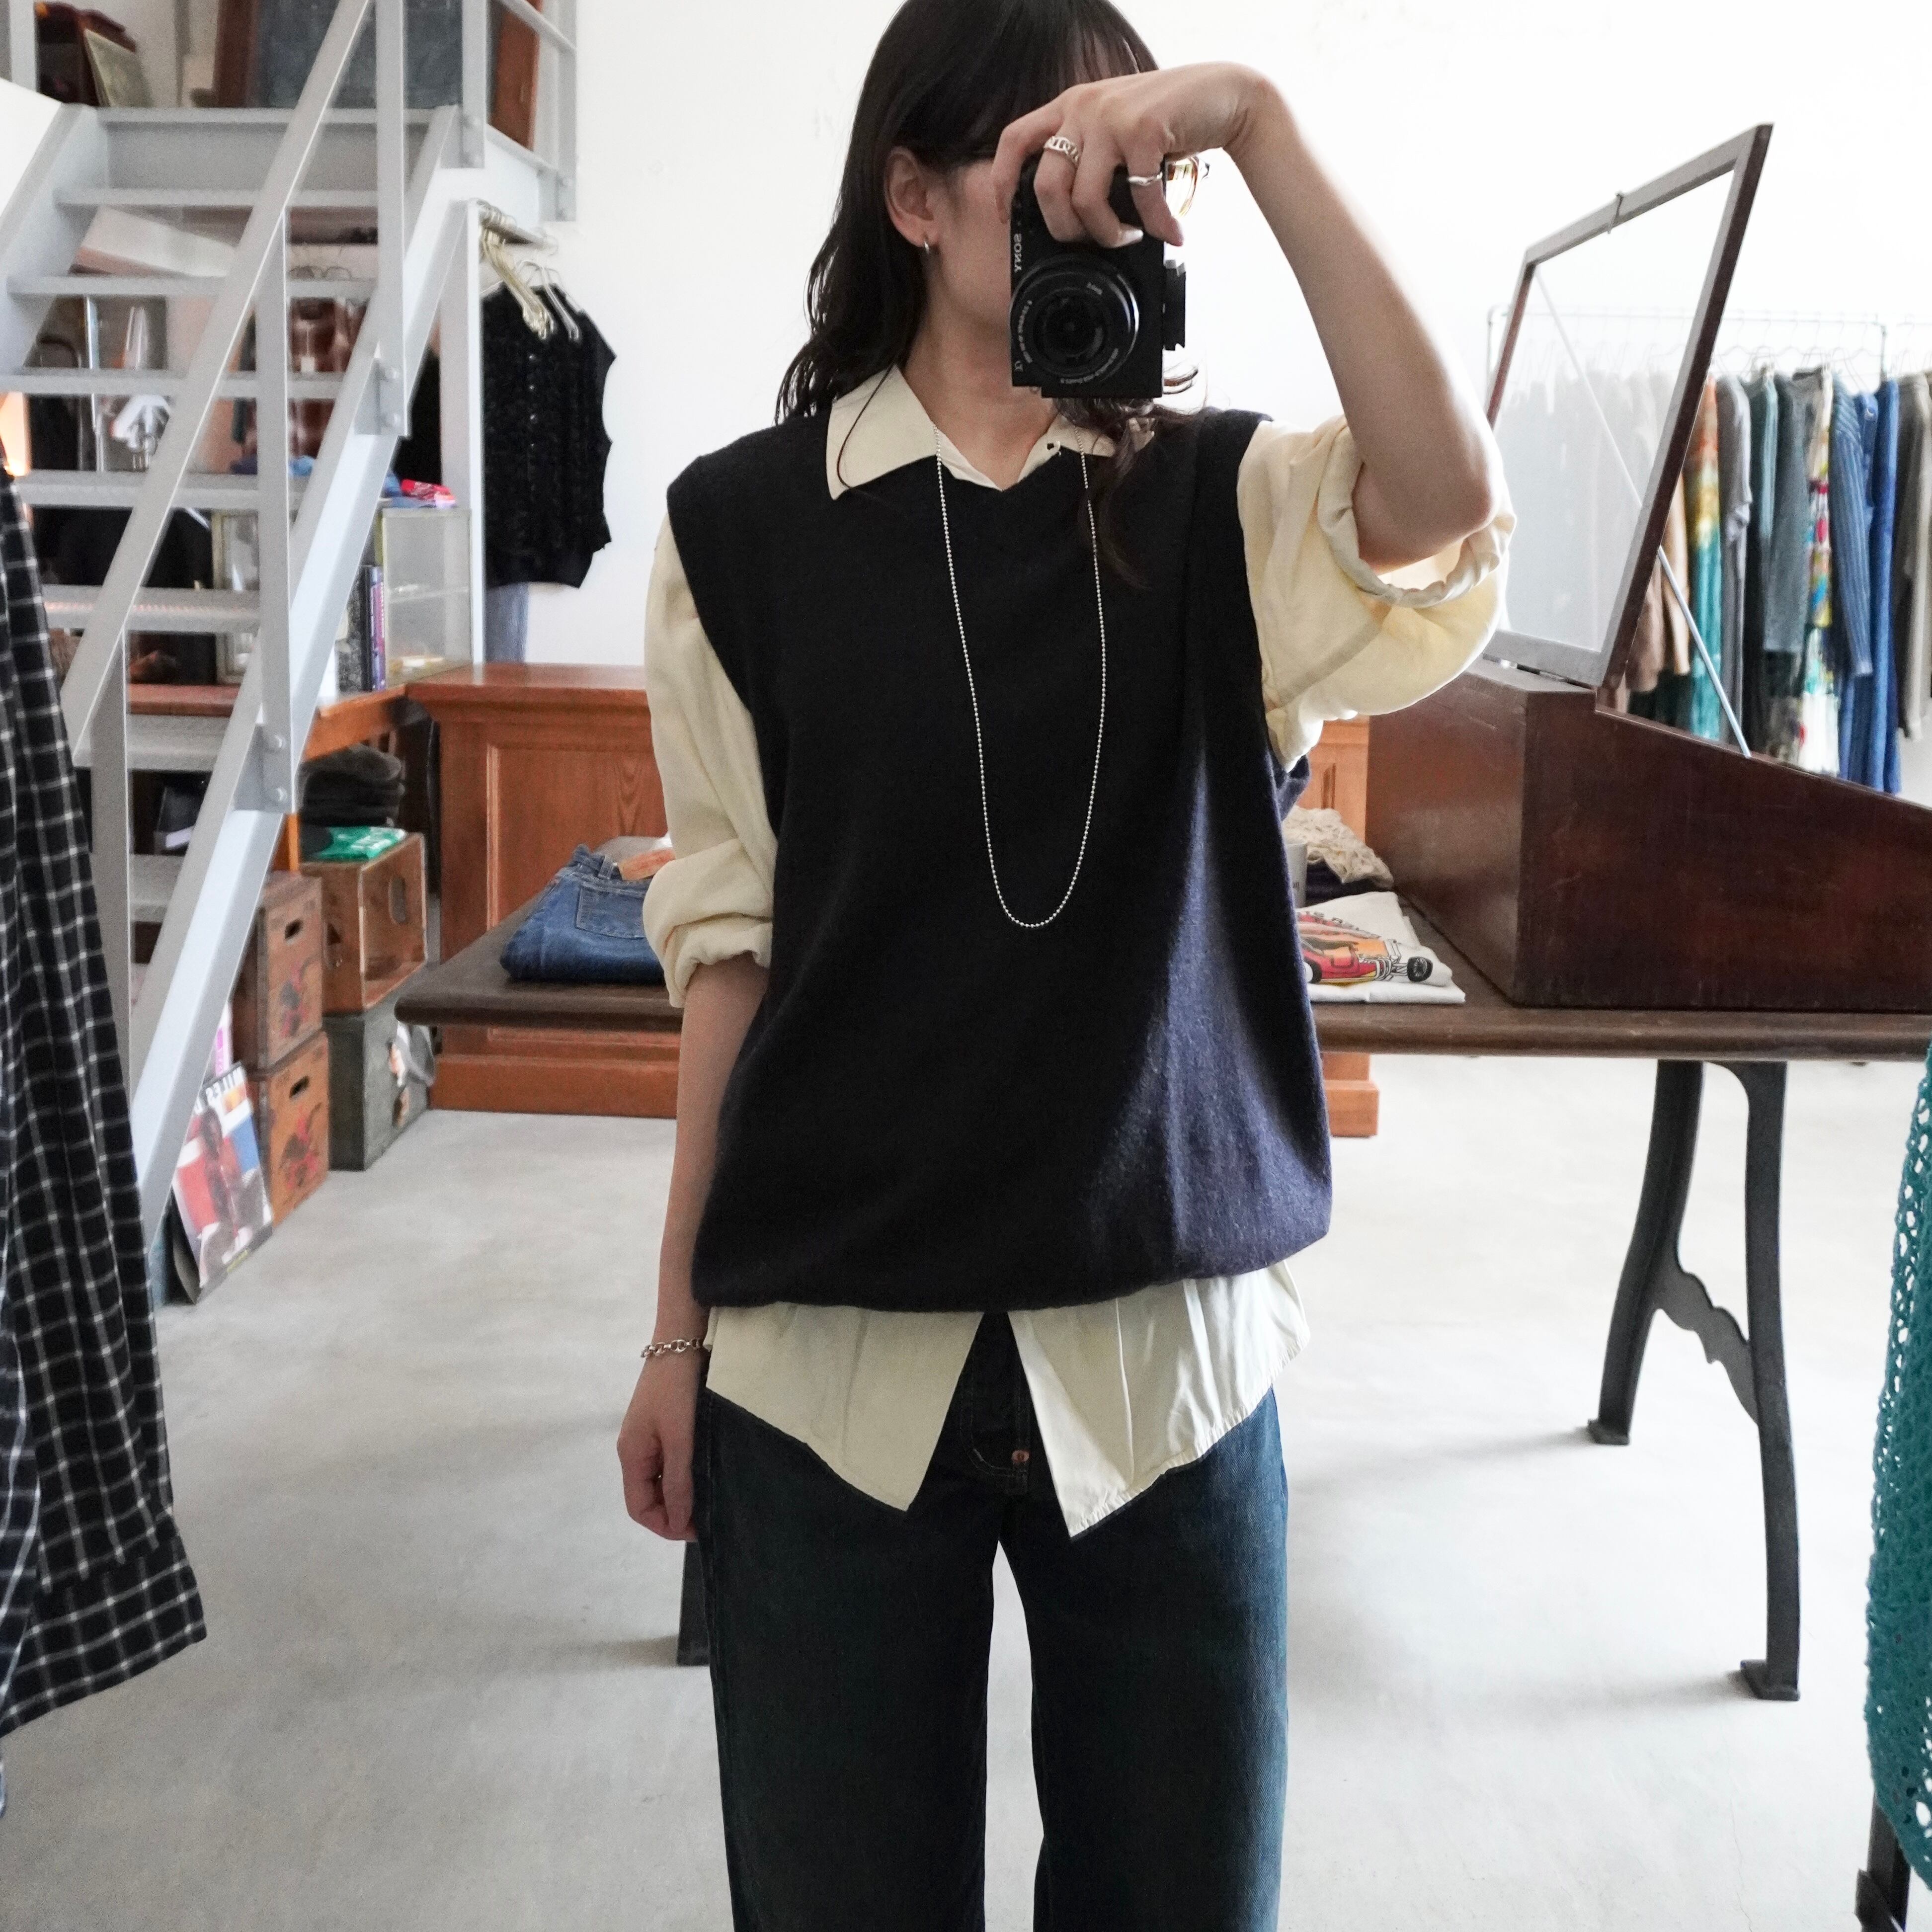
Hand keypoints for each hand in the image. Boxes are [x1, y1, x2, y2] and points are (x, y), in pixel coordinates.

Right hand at [617, 1347, 705, 1541]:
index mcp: (632, 1455)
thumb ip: (678, 1479)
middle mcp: (635, 1450)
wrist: (681, 1340)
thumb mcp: (679, 1437)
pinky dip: (683, 1475)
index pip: (639, 1508)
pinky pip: (668, 1462)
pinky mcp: (662, 1425)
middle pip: (648, 1497)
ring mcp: (648, 1437)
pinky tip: (704, 1474)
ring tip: (709, 1500)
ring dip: (680, 1495)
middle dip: (673, 1513)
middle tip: (708, 1518)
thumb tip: (677, 1522)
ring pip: (660, 1480)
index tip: (696, 1531)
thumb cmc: (676, 1389)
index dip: (665, 1526)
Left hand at [989, 62, 1276, 250]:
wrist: (1222, 95)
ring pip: (1084, 199)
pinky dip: (1155, 224)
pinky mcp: (1142, 129)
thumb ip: (1089, 153)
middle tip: (1091, 242)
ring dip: (1107, 234)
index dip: (1001, 181)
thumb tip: (1069, 211)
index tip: (1006, 216)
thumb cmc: (1167, 122)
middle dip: (1066, 229)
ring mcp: (1110, 116)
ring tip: (1129, 239)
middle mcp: (1083, 106)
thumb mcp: (1115, 129)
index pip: (1015, 140)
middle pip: (1046, 185)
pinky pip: (1137, 197)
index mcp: (1070, 106)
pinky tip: (1169, 232)